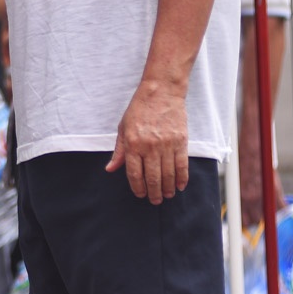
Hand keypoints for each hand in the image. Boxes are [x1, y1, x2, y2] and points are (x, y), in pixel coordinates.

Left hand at [106, 82, 188, 203]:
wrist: (161, 92)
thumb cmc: (139, 110)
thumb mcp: (123, 129)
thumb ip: (119, 151)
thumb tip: (110, 169)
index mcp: (133, 144)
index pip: (134, 173)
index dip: (137, 187)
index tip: (140, 194)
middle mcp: (149, 147)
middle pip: (152, 177)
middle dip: (153, 193)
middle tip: (155, 201)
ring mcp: (166, 145)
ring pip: (168, 174)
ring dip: (167, 188)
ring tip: (167, 195)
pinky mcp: (181, 141)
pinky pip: (182, 164)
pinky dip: (182, 178)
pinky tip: (180, 186)